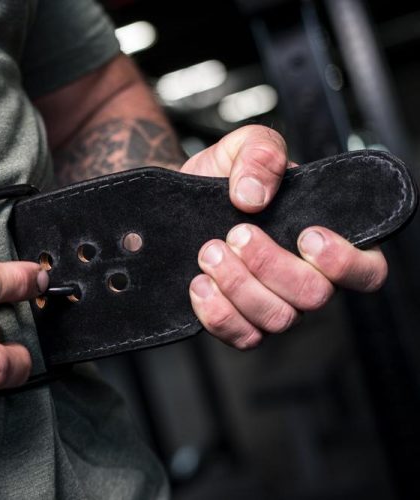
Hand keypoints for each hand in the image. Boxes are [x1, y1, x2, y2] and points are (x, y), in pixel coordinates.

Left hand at [181, 125, 387, 348]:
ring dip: (239, 285)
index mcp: (327, 239)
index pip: (367, 271)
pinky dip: (218, 313)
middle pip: (313, 296)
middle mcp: (307, 278)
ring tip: (210, 251)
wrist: (179, 199)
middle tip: (235, 234)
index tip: (305, 235)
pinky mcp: (240, 320)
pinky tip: (200, 283)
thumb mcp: (244, 146)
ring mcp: (275, 304)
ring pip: (277, 319)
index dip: (344, 262)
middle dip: (270, 265)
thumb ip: (261, 155)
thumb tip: (253, 195)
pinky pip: (241, 336)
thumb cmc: (224, 175)